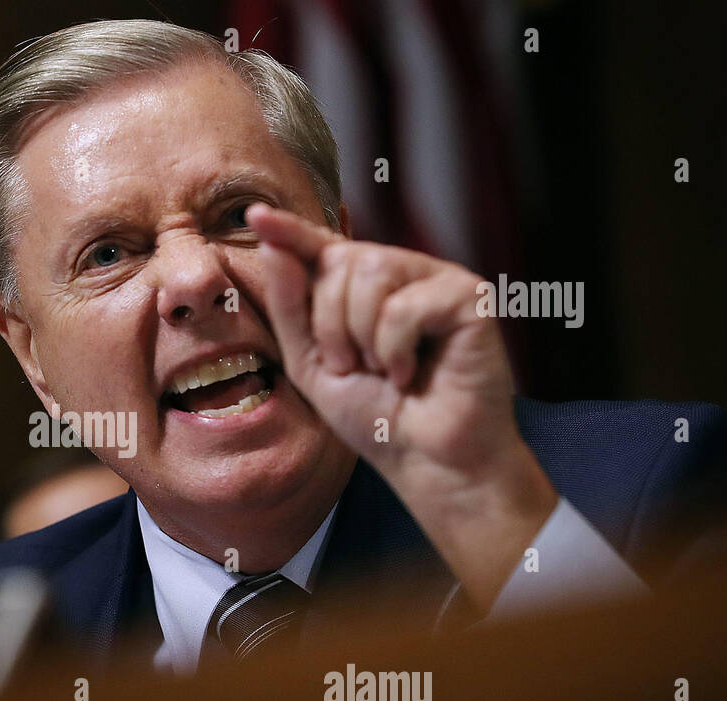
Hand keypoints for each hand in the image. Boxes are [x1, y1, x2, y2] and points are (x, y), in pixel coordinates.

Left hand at [246, 203, 557, 610]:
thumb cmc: (374, 416)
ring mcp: (437, 281)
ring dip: (360, 335)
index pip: (323, 248)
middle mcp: (403, 274)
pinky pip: (404, 305)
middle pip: (342, 261)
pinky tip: (410, 375)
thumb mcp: (312, 363)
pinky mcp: (470, 298)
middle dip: (330, 323)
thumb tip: (273, 244)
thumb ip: (291, 306)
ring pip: (371, 273)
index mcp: (364, 288)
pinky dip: (393, 349)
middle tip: (353, 367)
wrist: (423, 460)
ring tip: (381, 371)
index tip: (256, 215)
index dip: (291, 230)